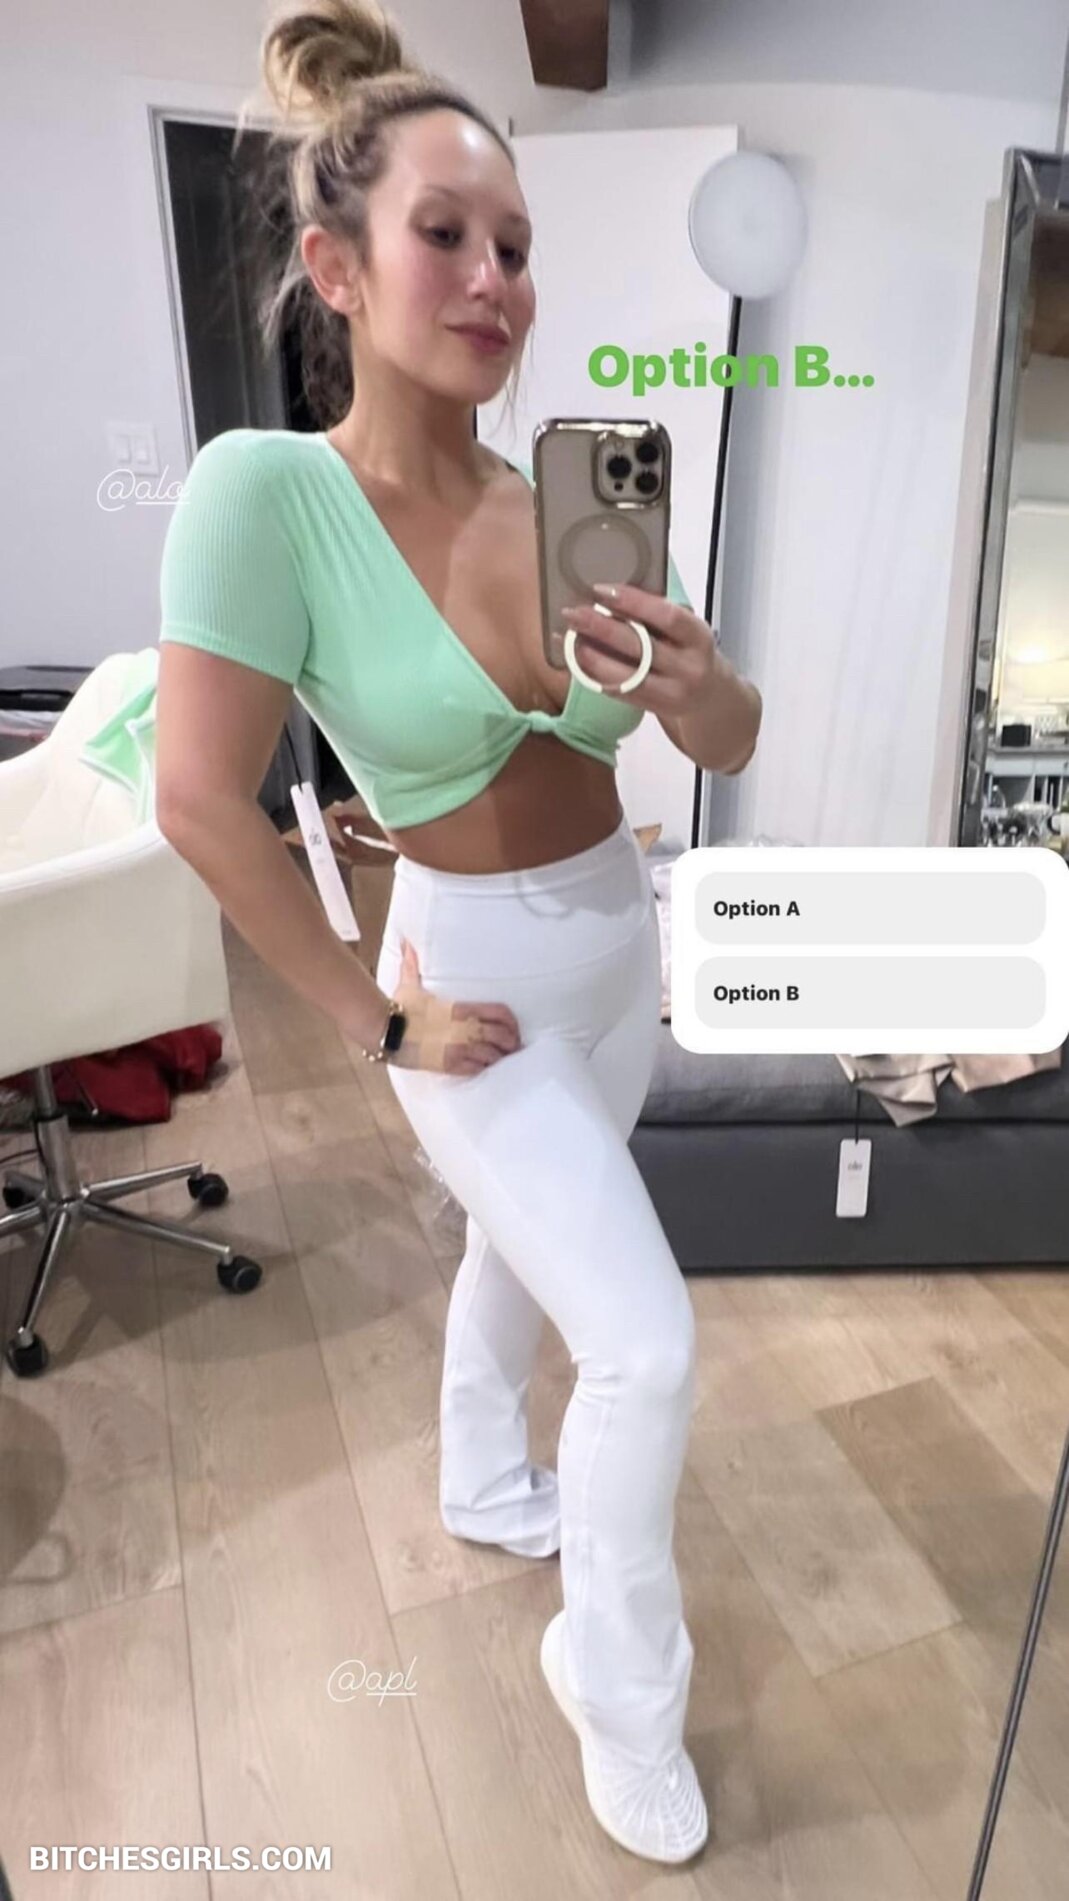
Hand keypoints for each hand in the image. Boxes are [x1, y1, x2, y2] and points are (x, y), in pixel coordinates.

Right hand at [386, 937, 522, 1075]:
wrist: (386, 1031)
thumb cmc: (399, 1008)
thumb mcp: (409, 984)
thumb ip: (412, 965)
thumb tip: (406, 943)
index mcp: (462, 1008)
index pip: (500, 1013)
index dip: (512, 1022)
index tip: (513, 1027)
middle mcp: (466, 1028)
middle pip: (503, 1037)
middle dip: (511, 1043)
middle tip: (512, 1047)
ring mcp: (460, 1048)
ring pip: (493, 1056)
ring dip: (498, 1058)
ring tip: (501, 1060)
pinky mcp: (450, 1065)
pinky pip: (477, 1069)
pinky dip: (483, 1069)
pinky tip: (484, 1068)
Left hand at [559, 582, 719, 716]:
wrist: (709, 696)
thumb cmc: (689, 650)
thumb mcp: (686, 629)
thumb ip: (656, 614)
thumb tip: (608, 593)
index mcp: (699, 637)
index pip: (666, 617)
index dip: (633, 602)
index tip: (601, 590)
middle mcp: (689, 668)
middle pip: (640, 647)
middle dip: (601, 628)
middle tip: (572, 612)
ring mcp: (672, 694)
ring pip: (625, 675)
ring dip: (590, 655)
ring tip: (568, 636)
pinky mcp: (654, 709)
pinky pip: (618, 691)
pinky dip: (593, 674)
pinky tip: (575, 658)